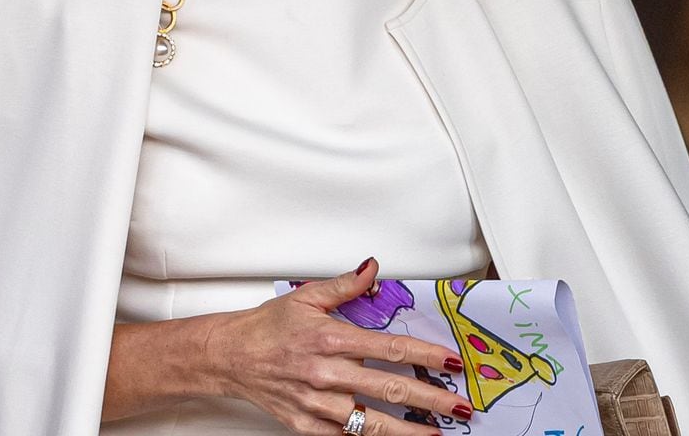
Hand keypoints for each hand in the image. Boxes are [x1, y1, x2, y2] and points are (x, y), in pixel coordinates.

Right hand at [204, 258, 474, 434]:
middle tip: (460, 407)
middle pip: (390, 389)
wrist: (228, 356)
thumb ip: (346, 285)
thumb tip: (373, 269)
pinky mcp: (306, 425)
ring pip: (372, 423)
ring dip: (408, 430)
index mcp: (331, 339)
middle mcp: (327, 374)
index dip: (426, 355)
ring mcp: (318, 404)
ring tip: (435, 434)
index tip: (451, 362)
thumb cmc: (266, 328)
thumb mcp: (306, 297)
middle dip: (431, 399)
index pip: (391, 348)